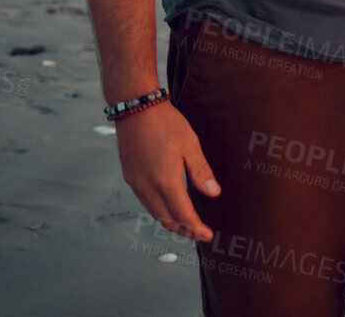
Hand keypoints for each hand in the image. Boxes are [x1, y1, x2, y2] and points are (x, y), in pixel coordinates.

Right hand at [116, 102, 219, 240]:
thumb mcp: (190, 145)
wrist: (136, 109)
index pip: (182, 214)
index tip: (208, 236)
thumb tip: (213, 194)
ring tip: (187, 225)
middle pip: (166, 218)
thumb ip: (201, 172)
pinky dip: (159, 209)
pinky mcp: (130, 176)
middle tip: (200, 234)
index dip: (195, 228)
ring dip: (170, 221)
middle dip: (184, 230)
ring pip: (154, 212)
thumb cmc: (166, 124)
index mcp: (164, 180)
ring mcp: (135, 183)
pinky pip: (145, 201)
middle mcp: (146, 186)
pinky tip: (169, 206)